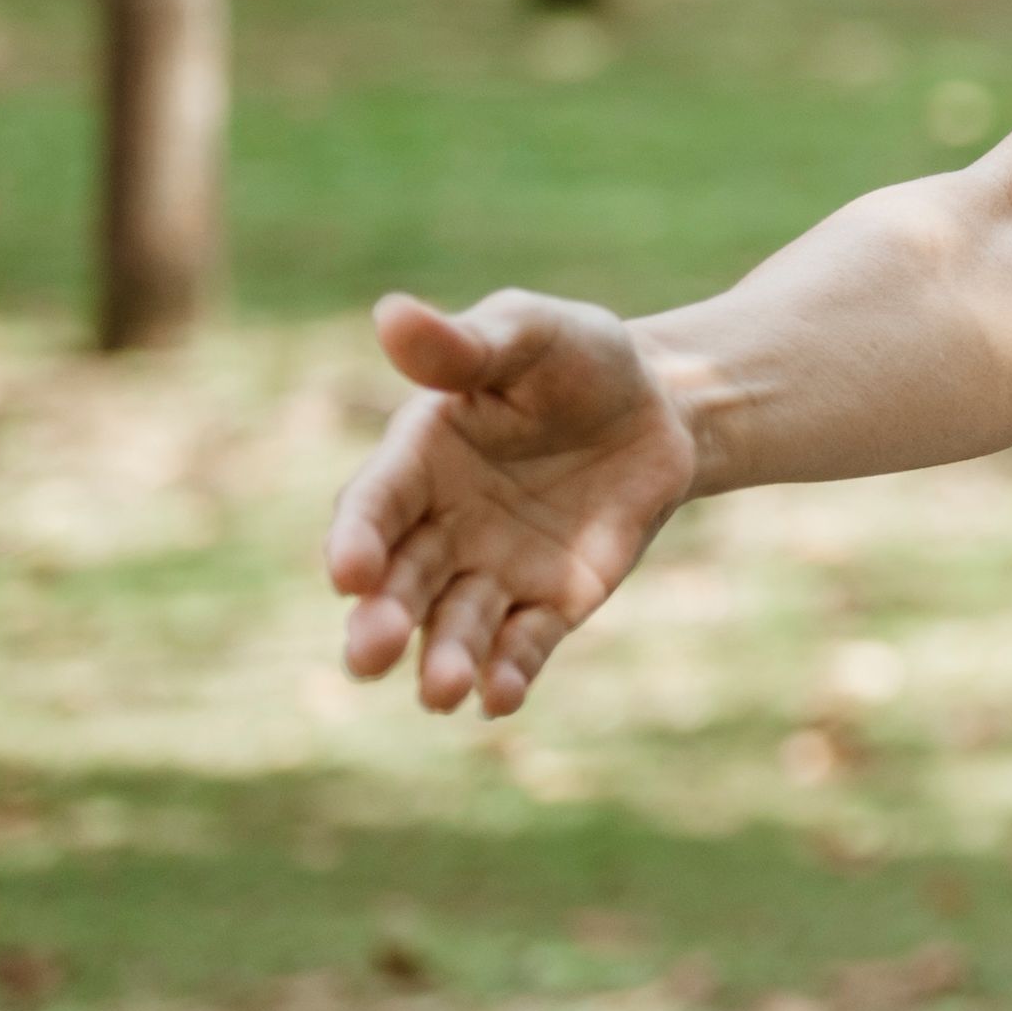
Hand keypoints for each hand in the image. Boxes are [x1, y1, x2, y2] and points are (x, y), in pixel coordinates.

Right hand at [321, 291, 700, 714]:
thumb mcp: (529, 333)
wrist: (663, 404)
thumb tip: (391, 314)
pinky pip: (524, 643)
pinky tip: (500, 696)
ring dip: (445, 658)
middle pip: (400, 582)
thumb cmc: (577, 358)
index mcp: (419, 458)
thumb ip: (465, 344)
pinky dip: (510, 671)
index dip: (356, 538)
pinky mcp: (553, 601)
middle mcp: (443, 525)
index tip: (348, 572)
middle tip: (370, 654)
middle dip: (382, 619)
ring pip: (455, 625)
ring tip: (442, 691)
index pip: (373, 506)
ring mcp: (495, 569)